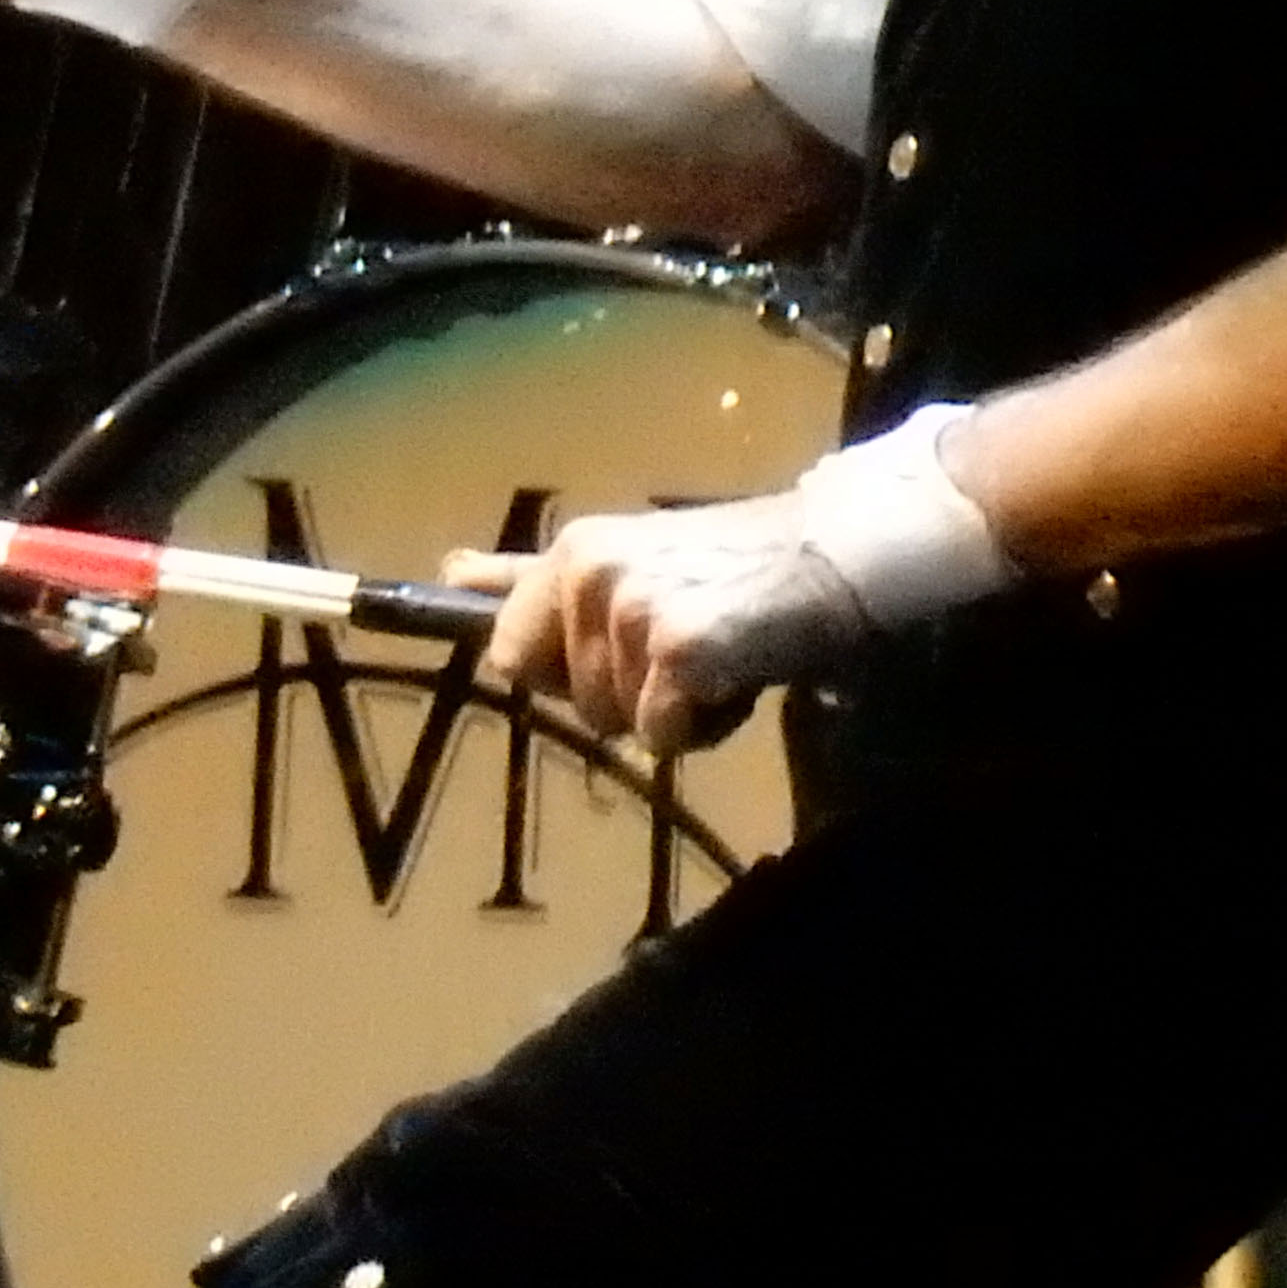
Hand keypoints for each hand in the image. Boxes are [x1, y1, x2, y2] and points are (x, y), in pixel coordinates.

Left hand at [454, 498, 870, 755]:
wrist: (837, 553)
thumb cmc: (735, 564)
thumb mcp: (624, 558)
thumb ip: (532, 576)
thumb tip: (450, 571)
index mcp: (571, 551)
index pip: (512, 652)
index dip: (572, 669)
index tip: (627, 647)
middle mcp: (590, 572)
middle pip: (573, 701)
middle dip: (631, 693)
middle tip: (691, 645)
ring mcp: (632, 610)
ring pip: (618, 723)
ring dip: (673, 709)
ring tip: (723, 654)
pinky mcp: (678, 649)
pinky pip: (663, 736)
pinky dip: (705, 724)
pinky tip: (741, 674)